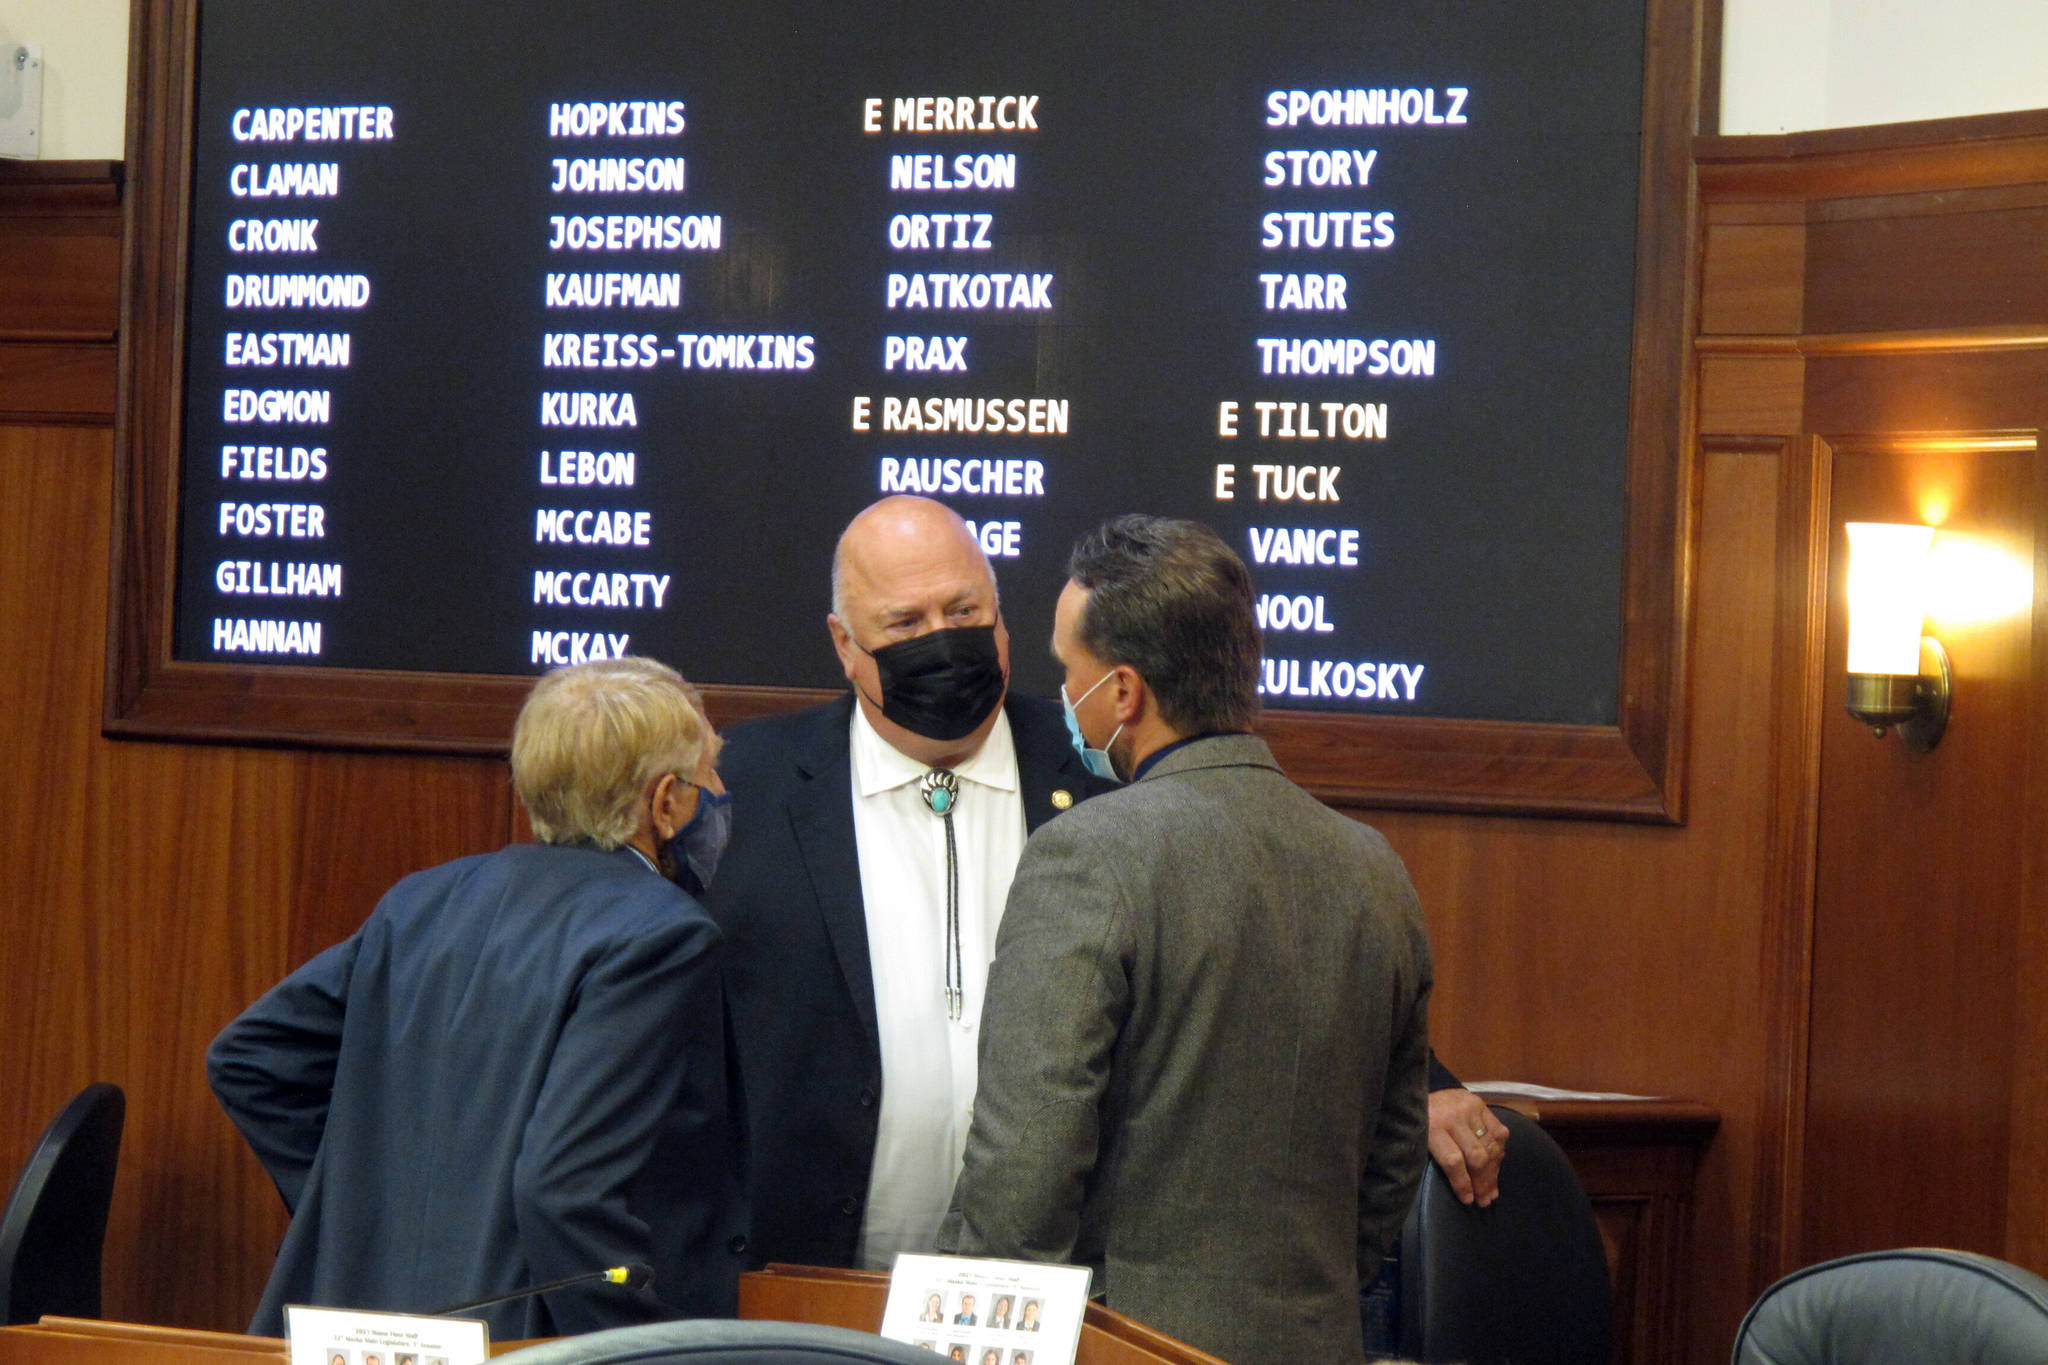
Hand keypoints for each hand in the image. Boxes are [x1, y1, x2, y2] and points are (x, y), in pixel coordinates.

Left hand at [1427, 1088, 1508, 1206]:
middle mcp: (1452, 1116)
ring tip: (1492, 1190)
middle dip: (1482, 1182)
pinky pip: (1499, 1132)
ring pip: (1490, 1146)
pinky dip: (1499, 1152)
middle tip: (1484, 1200)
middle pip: (1476, 1155)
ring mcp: (1469, 1108)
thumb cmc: (1416, 1124)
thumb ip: (1437, 1161)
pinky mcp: (1480, 1103)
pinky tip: (1496, 1166)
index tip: (1468, 1199)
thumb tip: (1462, 1191)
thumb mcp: (1418, 1141)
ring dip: (1493, 1172)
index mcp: (1431, 1127)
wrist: (1416, 1093)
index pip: (1453, 1161)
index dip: (1463, 1183)